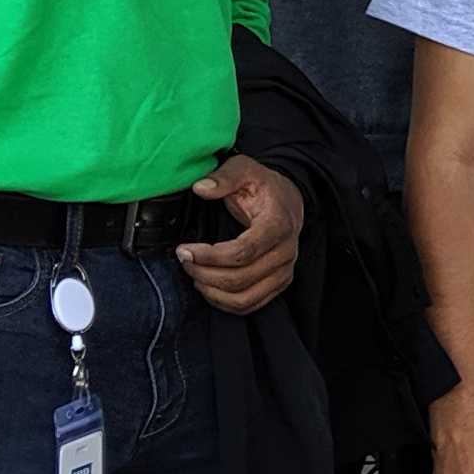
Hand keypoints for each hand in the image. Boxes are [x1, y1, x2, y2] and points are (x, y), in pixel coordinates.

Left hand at [180, 150, 298, 313]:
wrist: (289, 201)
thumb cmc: (264, 187)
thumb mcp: (244, 169)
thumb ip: (224, 177)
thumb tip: (201, 188)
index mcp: (278, 224)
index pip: (243, 252)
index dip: (209, 256)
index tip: (184, 250)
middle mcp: (286, 252)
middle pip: (240, 278)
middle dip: (204, 273)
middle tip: (184, 259)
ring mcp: (284, 271)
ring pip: (244, 298)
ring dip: (212, 291)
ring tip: (194, 274)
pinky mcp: (279, 283)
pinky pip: (250, 304)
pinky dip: (224, 302)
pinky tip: (208, 287)